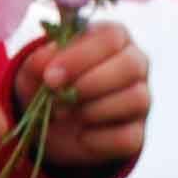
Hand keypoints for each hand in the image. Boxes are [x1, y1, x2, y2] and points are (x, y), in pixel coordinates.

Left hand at [18, 23, 152, 173]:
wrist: (51, 124)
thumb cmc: (50, 84)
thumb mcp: (36, 70)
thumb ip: (39, 62)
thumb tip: (46, 65)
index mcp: (113, 38)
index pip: (112, 38)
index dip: (80, 58)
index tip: (50, 77)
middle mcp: (135, 64)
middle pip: (132, 65)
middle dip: (90, 84)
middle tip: (58, 99)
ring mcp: (141, 99)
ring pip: (137, 99)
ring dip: (94, 110)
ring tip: (67, 115)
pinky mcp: (136, 133)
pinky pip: (129, 137)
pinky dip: (99, 140)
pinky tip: (80, 136)